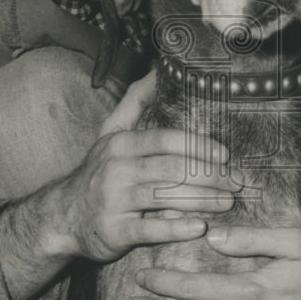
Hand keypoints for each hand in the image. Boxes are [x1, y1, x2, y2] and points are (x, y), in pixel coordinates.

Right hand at [58, 71, 239, 262]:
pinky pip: (150, 230)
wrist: (63, 216)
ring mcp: (114, 201)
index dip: (197, 146)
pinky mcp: (114, 231)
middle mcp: (116, 169)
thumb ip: (136, 101)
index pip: (164, 140)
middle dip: (210, 176)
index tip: (225, 154)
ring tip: (228, 203)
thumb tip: (159, 69)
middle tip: (237, 183)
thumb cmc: (99, 172)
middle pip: (171, 169)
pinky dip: (176, 228)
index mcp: (120, 143)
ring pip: (165, 198)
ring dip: (202, 201)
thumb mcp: (111, 133)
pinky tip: (199, 227)